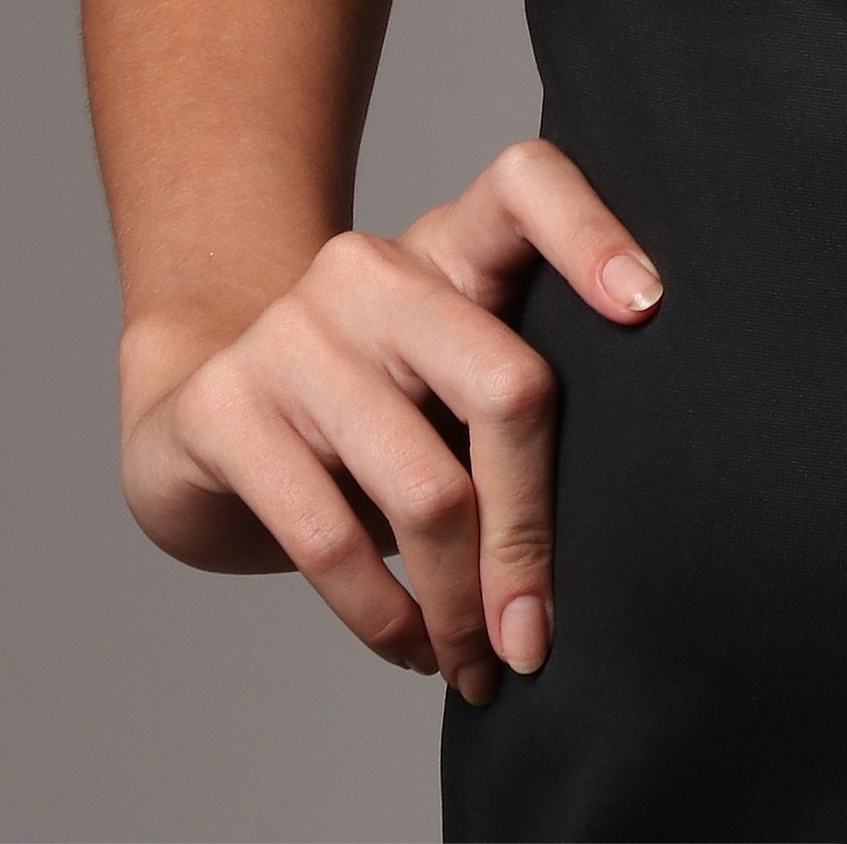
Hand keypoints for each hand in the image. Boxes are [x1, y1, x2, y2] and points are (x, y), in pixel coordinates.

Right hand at [119, 139, 662, 704]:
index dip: (591, 233)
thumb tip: (629, 534)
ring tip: (478, 661)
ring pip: (426, 489)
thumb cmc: (367, 414)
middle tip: (539, 632)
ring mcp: (292, 329)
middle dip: (533, 533)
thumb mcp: (445, 386)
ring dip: (461, 604)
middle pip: (506, 385)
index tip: (651, 307)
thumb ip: (517, 414)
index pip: (526, 183)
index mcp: (449, 245)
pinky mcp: (224, 407)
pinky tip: (412, 646)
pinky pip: (331, 539)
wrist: (195, 421)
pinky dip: (386, 619)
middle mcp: (374, 270)